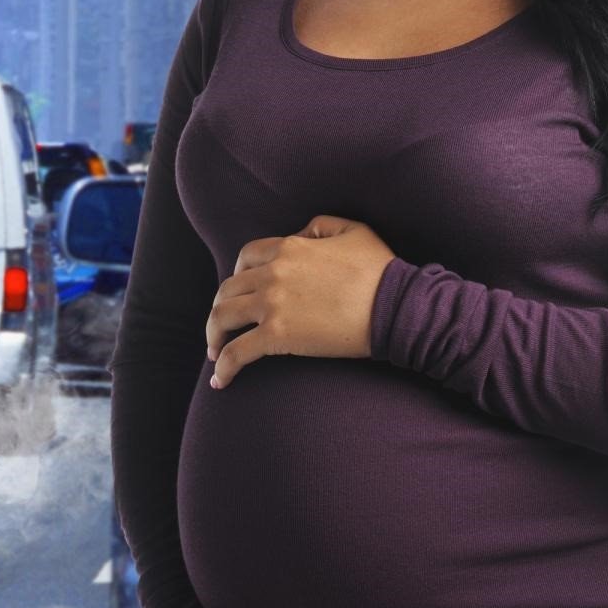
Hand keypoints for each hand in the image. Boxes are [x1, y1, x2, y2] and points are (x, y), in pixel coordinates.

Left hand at [205, 215, 396, 388]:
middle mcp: (272, 273)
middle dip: (220, 307)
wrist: (394, 307)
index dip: (237, 275)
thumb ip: (319, 226)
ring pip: (221, 317)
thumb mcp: (353, 231)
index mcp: (288, 248)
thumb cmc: (381, 271)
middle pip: (227, 289)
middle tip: (223, 326)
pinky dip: (223, 367)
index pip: (245, 258)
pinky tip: (219, 381)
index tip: (240, 293)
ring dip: (213, 335)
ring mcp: (272, 305)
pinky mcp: (277, 336)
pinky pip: (237, 352)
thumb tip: (298, 236)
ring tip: (214, 352)